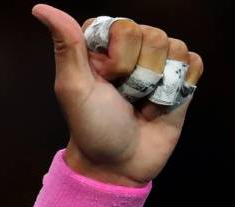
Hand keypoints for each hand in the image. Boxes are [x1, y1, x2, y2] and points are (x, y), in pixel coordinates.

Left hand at [31, 4, 204, 185]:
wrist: (119, 164)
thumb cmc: (91, 127)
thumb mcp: (73, 87)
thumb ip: (67, 44)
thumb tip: (40, 8)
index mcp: (101, 44)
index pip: (123, 26)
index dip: (117, 56)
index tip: (104, 80)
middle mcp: (131, 48)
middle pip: (153, 35)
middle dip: (138, 74)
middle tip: (123, 96)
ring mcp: (157, 62)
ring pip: (175, 48)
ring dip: (157, 85)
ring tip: (140, 103)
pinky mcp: (180, 79)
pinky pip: (194, 63)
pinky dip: (178, 89)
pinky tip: (161, 105)